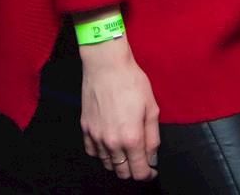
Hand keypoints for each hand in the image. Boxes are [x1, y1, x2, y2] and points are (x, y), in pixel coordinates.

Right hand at [80, 37, 159, 181]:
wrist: (106, 65)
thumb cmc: (131, 81)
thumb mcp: (151, 107)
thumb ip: (153, 137)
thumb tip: (153, 158)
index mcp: (131, 138)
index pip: (139, 171)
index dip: (148, 174)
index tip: (152, 170)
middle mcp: (111, 143)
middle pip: (122, 172)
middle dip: (134, 169)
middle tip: (140, 159)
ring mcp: (96, 137)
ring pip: (107, 164)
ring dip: (118, 162)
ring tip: (126, 149)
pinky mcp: (85, 129)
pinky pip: (93, 152)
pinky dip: (102, 153)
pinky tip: (110, 143)